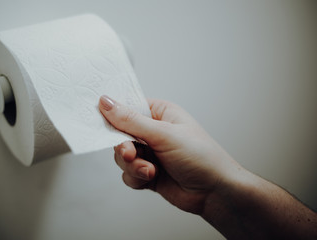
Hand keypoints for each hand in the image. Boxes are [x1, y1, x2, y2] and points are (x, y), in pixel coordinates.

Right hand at [99, 95, 242, 213]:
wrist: (215, 192)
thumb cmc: (200, 156)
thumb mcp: (163, 134)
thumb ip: (131, 120)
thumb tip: (106, 102)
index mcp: (159, 113)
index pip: (127, 107)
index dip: (113, 115)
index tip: (102, 124)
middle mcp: (153, 131)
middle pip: (120, 134)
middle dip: (124, 147)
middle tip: (132, 153)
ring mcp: (150, 153)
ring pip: (122, 156)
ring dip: (132, 164)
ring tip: (149, 169)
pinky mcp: (148, 172)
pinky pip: (128, 173)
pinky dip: (136, 176)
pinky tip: (151, 178)